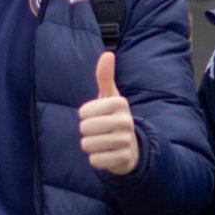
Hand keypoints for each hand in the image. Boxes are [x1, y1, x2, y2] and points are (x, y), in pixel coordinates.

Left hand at [78, 52, 139, 175]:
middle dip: (87, 132)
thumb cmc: (113, 117)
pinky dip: (96, 159)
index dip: (85, 116)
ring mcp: (126, 141)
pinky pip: (94, 160)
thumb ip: (104, 76)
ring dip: (90, 145)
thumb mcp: (109, 97)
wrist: (130, 146)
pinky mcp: (123, 159)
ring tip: (102, 142)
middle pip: (84, 128)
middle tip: (99, 131)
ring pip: (88, 145)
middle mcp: (126, 121)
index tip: (97, 116)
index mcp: (120, 103)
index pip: (83, 112)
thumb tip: (107, 54)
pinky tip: (106, 154)